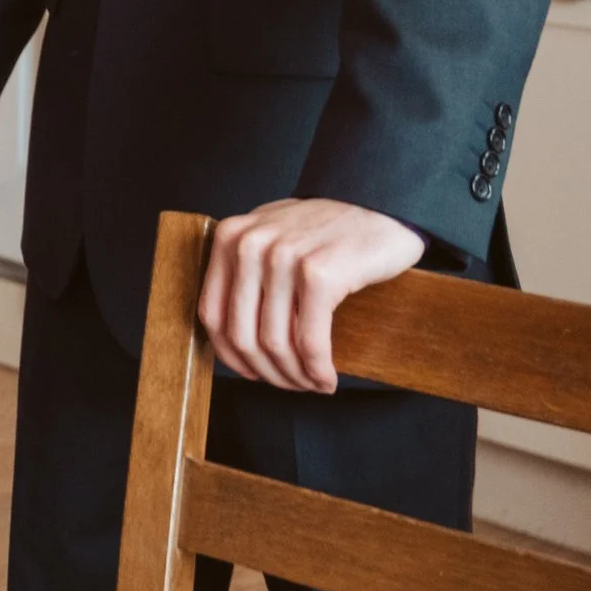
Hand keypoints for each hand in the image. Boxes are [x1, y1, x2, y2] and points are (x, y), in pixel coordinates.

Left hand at [199, 197, 424, 392]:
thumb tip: (230, 340)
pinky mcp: (319, 275)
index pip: (212, 315)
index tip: (253, 374)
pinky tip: (327, 379)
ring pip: (276, 343)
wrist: (378, 205)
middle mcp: (249, 245)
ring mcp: (283, 258)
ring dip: (295, 376)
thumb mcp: (269, 237)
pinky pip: (310, 341)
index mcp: (229, 238)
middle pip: (242, 335)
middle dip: (267, 372)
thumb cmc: (323, 230)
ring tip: (313, 383)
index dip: (231, 355)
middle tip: (292, 385)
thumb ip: (244, 272)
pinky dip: (317, 369)